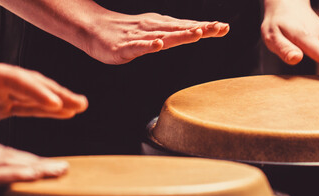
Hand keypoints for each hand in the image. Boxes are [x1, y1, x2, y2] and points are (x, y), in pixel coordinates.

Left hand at [0, 57, 87, 127]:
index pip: (13, 78)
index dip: (36, 91)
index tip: (56, 104)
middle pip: (30, 82)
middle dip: (57, 93)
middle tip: (80, 103)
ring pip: (33, 94)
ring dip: (58, 101)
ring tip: (82, 106)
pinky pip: (26, 107)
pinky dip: (45, 110)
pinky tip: (63, 113)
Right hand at [82, 12, 229, 63]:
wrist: (93, 29)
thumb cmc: (126, 32)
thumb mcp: (154, 33)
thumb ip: (174, 34)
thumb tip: (198, 30)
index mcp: (161, 26)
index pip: (186, 26)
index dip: (205, 27)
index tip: (224, 27)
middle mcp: (153, 28)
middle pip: (180, 29)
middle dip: (200, 29)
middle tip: (219, 28)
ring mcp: (139, 36)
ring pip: (163, 36)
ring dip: (180, 35)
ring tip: (196, 34)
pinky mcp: (124, 46)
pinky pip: (138, 46)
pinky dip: (148, 45)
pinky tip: (158, 45)